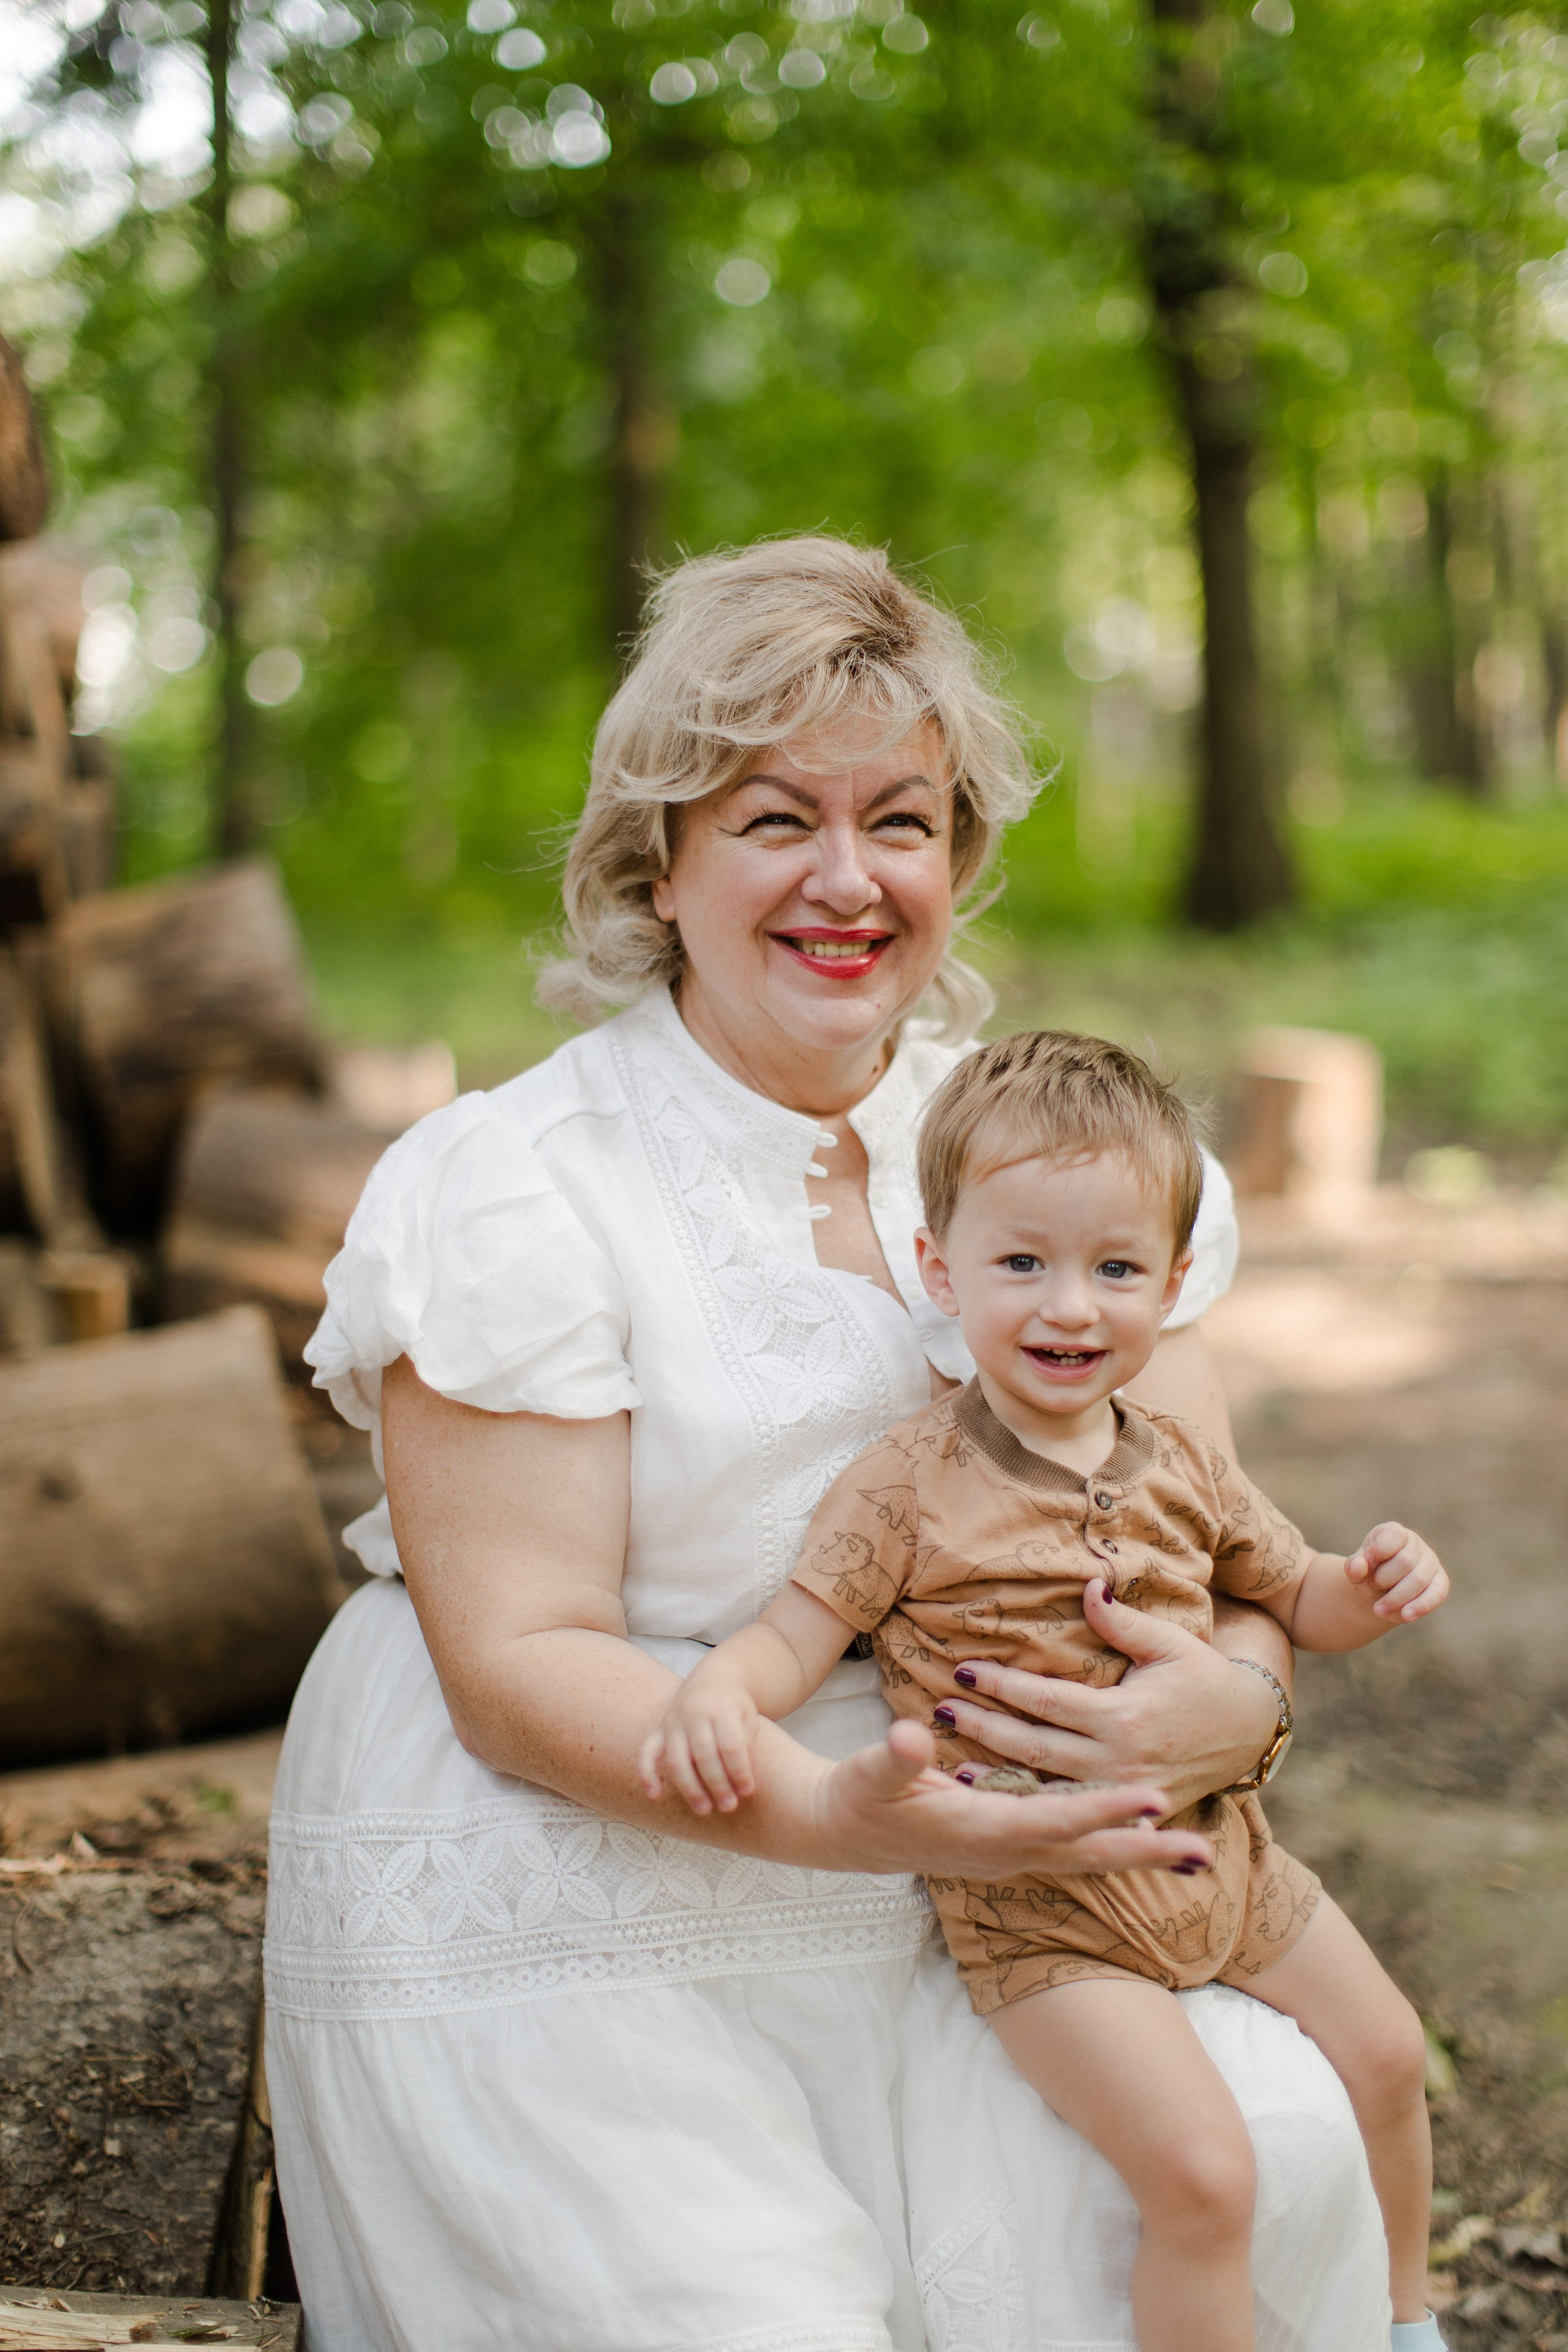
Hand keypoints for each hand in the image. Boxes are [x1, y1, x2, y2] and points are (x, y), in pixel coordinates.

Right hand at [638, 1672, 762, 1816]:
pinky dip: (646, 1773)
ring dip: (690, 1788)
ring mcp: (673, 1721)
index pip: (730, 1744)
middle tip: (729, 1806)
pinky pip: (646, 1751)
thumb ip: (744, 1743)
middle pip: (704, 1755)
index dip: (739, 1770)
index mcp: (721, 1708)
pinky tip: (654, 1795)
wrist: (715, 1676)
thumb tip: (738, 1780)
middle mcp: (694, 1713)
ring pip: (677, 1759)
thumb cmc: (735, 1704)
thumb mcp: (749, 1716)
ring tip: (704, 1810)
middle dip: (717, 1784)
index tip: (748, 1790)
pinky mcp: (659, 1729)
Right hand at [814, 1719, 1214, 1879]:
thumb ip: (894, 1757)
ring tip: (1192, 1854)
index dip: (1101, 1811)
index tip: (1150, 1801)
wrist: (836, 1836)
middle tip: (1201, 1854)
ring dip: (1135, 1855)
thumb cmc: (853, 1799)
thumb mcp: (866, 1774)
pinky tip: (1134, 1840)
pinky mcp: (1004, 1851)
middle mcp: (1002, 1852)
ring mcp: (1005, 1857)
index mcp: (978, 1830)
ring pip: (1083, 1859)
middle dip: (1142, 1853)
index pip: (1052, 1820)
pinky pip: (1068, 1854)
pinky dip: (1105, 1848)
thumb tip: (912, 1734)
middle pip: (1084, 1856)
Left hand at [928, 1580, 1280, 1814]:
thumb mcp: (1169, 1643)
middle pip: (1035, 1746)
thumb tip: (1088, 1586)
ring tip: (951, 1760)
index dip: (1002, 1685)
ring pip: (1046, 1786)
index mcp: (1123, 1717)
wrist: (1248, 1733)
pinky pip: (1069, 1810)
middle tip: (940, 1709)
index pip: (1047, 1700)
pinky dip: (1030, 1804)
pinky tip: (997, 1796)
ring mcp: (1119, 1792)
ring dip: (997, 1774)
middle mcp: (1117, 1760)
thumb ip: (1121, 1623)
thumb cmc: (1204, 1679)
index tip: (962, 1668)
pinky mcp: (1125, 1811)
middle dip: (984, 1727)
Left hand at [1344, 1523, 1448, 1622]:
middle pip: (1405, 1561)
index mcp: (1394, 1533)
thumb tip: (1357, 1565)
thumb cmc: (1367, 1577)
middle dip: (1384, 1579)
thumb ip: (1353, 1567)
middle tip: (1372, 1586)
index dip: (1378, 1551)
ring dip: (1396, 1598)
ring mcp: (1431, 1562)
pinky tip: (1406, 1616)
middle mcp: (1416, 1544)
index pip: (1394, 1535)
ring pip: (1419, 1580)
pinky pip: (1437, 1594)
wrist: (1378, 1596)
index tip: (1366, 1562)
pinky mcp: (1441, 1582)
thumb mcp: (1356, 1572)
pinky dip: (1420, 1606)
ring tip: (1378, 1610)